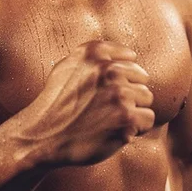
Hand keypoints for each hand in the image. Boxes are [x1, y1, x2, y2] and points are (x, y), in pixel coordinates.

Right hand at [28, 41, 154, 166]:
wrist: (43, 137)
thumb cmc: (55, 104)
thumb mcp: (67, 66)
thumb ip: (94, 55)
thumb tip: (129, 55)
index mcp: (96, 53)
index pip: (131, 59)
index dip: (121, 78)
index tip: (106, 91)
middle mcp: (109, 69)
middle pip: (142, 80)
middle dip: (129, 94)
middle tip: (106, 109)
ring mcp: (119, 93)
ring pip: (147, 99)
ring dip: (134, 111)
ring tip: (110, 120)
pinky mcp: (126, 117)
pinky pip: (148, 119)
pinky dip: (137, 128)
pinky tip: (118, 131)